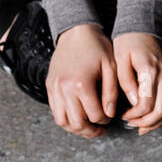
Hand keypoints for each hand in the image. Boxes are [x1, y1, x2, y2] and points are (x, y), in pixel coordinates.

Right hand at [46, 23, 117, 139]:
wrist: (76, 31)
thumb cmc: (96, 47)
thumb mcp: (110, 67)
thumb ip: (111, 93)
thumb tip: (109, 114)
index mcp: (81, 84)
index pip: (94, 115)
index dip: (105, 121)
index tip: (110, 117)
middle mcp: (64, 88)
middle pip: (77, 123)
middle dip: (91, 131)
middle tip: (100, 129)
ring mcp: (54, 88)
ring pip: (62, 121)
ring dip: (76, 128)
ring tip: (88, 127)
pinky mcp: (50, 86)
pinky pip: (54, 111)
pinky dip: (65, 118)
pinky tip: (76, 116)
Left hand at [113, 33, 161, 134]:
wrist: (145, 20)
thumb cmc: (129, 38)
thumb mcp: (120, 58)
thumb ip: (126, 81)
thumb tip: (133, 103)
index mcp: (150, 70)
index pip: (146, 103)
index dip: (135, 115)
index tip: (123, 117)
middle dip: (147, 122)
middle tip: (133, 126)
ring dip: (157, 120)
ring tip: (142, 126)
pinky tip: (152, 116)